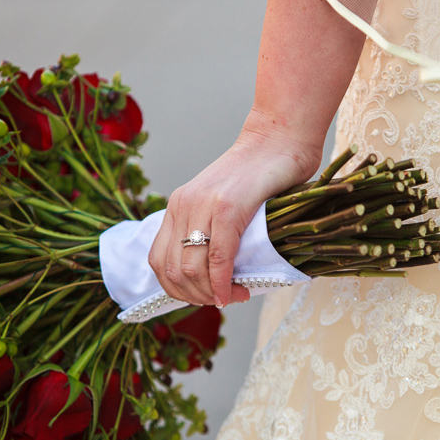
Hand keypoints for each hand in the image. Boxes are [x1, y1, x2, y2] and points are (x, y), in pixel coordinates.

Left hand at [148, 115, 321, 307]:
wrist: (280, 140)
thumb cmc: (262, 177)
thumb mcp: (225, 205)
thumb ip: (215, 233)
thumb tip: (219, 279)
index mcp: (177, 206)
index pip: (159, 262)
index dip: (180, 290)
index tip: (207, 297)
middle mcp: (182, 205)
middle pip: (172, 271)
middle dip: (197, 297)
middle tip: (225, 299)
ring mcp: (202, 205)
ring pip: (191, 269)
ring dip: (212, 293)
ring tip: (236, 295)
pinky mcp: (227, 207)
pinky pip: (217, 257)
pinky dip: (223, 282)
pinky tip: (235, 291)